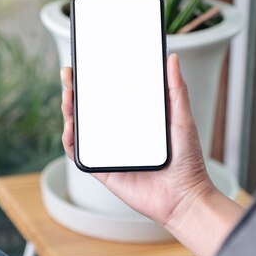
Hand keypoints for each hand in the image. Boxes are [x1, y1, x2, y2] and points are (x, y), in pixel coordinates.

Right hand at [60, 53, 214, 226]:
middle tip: (69, 76)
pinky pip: (81, 155)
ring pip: (81, 130)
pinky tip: (70, 128)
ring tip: (67, 97)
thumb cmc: (187, 161)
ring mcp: (109, 152)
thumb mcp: (182, 118)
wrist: (184, 197)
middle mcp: (119, 135)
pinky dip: (71, 142)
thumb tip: (172, 58)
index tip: (86, 65)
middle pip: (89, 110)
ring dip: (69, 112)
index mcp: (135, 120)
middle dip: (75, 92)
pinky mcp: (103, 170)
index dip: (95, 81)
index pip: (109, 96)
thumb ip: (176, 89)